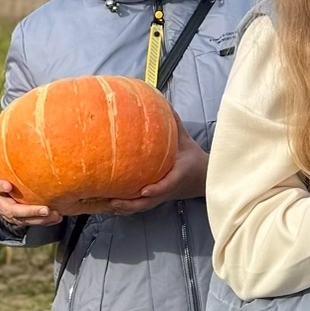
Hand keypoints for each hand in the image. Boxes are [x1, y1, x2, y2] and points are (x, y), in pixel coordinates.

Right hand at [0, 118, 64, 228]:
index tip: (8, 186)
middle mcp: (0, 202)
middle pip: (11, 210)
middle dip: (28, 211)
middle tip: (44, 208)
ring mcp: (10, 213)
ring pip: (24, 219)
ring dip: (40, 218)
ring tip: (55, 215)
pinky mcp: (20, 219)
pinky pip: (32, 222)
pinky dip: (45, 221)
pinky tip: (59, 216)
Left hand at [88, 117, 208, 216]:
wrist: (202, 178)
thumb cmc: (191, 158)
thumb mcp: (185, 139)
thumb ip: (174, 122)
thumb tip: (163, 102)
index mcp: (178, 175)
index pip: (168, 184)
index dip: (157, 189)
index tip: (144, 190)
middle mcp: (168, 189)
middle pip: (149, 202)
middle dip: (131, 204)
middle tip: (114, 200)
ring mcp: (161, 197)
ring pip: (143, 207)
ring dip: (126, 208)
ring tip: (107, 203)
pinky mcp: (156, 199)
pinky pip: (141, 206)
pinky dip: (127, 208)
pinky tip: (111, 205)